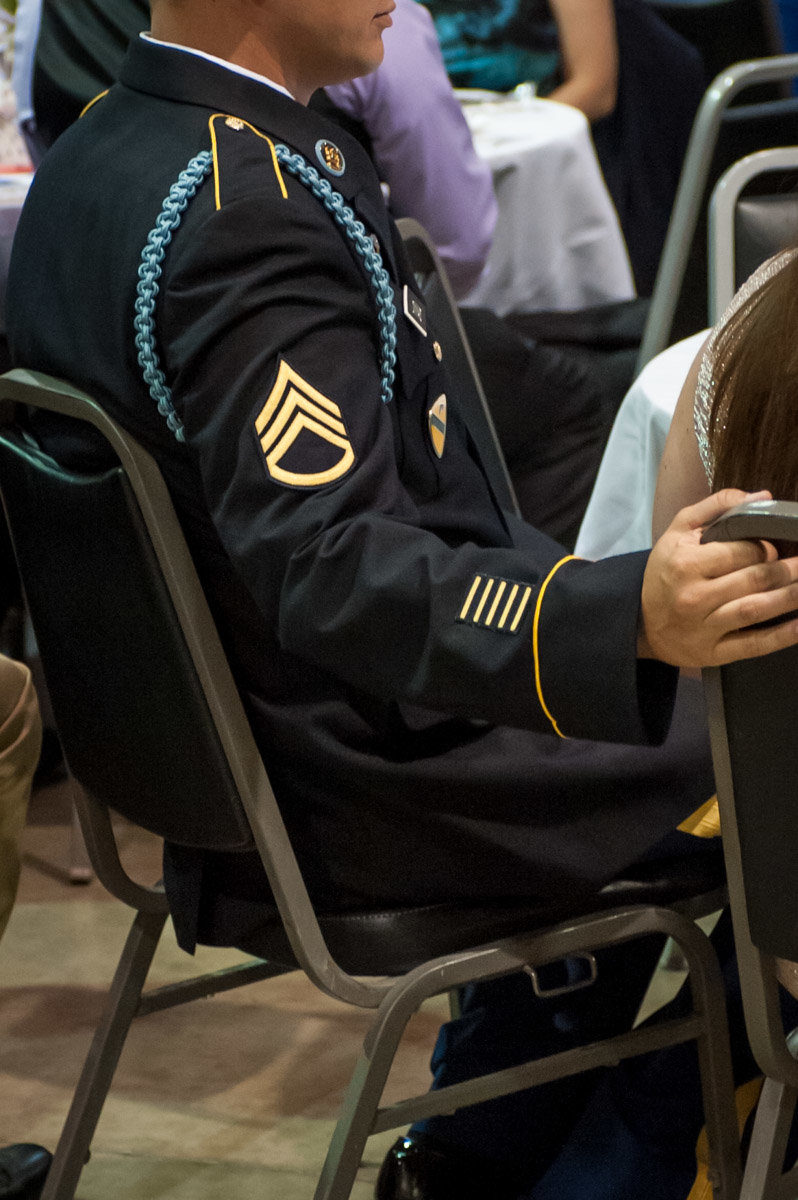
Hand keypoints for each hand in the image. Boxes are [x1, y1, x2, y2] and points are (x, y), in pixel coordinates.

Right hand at [639, 489, 797, 667]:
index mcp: (686, 563)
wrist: (641, 622)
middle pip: (755, 578)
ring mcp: (704, 627)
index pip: (742, 551)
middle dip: (789, 569)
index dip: (768, 547)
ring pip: (758, 608)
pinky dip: (783, 636)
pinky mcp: (713, 652)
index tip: (778, 546)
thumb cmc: (665, 572)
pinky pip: (754, 644)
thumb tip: (762, 496)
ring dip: (791, 596)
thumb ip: (717, 506)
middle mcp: (694, 595)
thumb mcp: (678, 532)